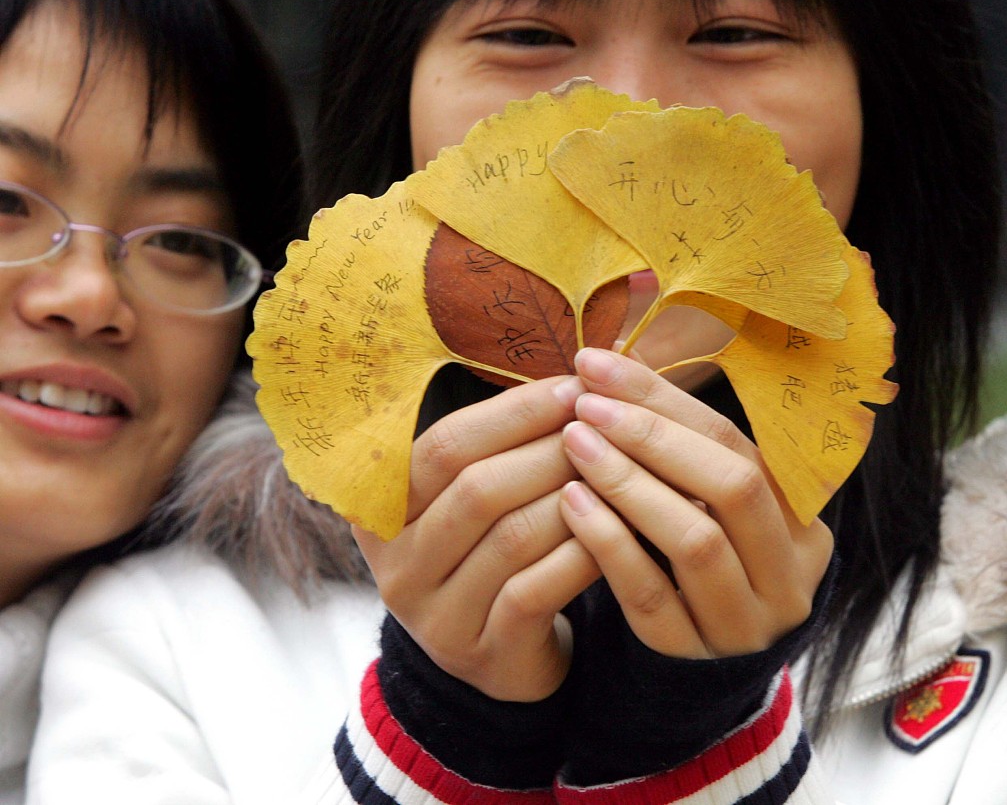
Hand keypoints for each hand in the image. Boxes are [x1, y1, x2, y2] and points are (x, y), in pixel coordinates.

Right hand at [354, 374, 600, 700]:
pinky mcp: (482, 654)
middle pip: (477, 489)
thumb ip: (504, 436)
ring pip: (510, 537)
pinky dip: (580, 553)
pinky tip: (616, 529)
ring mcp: (434, 615)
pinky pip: (535, 590)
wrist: (499, 652)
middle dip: (549, 450)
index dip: (513, 412)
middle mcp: (395, 564)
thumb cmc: (494, 548)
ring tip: (618, 471)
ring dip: (573, 496)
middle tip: (606, 427)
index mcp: (382, 509)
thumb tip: (583, 359)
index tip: (574, 387)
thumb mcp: (476, 494)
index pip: (443, 446)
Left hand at [558, 348, 832, 658]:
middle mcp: (789, 570)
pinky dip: (609, 543)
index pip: (736, 440)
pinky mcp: (694, 655)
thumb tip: (613, 356)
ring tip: (574, 445)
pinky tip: (570, 504)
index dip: (665, 398)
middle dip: (653, 437)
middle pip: (733, 486)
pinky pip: (651, 596)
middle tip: (586, 407)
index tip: (599, 365)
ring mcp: (747, 619)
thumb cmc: (692, 550)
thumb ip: (673, 437)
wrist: (691, 662)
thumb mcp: (700, 496)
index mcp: (800, 516)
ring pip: (696, 541)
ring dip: (629, 484)